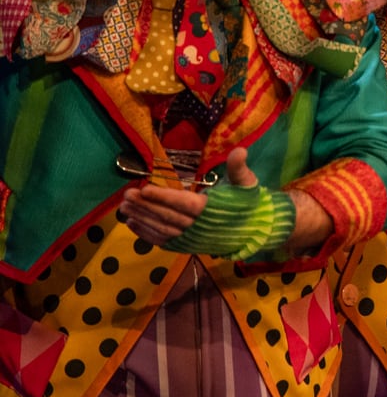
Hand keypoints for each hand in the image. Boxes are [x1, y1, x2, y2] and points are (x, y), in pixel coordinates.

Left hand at [121, 148, 295, 258]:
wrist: (253, 230)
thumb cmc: (247, 203)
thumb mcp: (247, 183)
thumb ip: (239, 168)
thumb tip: (240, 150)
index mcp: (211, 210)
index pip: (183, 203)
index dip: (163, 197)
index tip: (144, 188)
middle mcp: (198, 227)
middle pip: (167, 216)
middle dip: (146, 206)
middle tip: (127, 195)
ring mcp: (190, 238)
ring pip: (161, 229)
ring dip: (142, 218)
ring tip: (124, 208)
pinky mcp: (186, 245)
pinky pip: (162, 240)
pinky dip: (146, 233)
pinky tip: (132, 223)